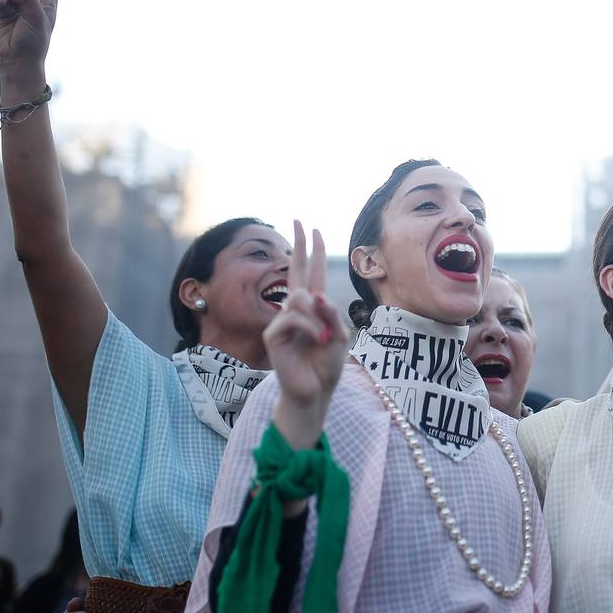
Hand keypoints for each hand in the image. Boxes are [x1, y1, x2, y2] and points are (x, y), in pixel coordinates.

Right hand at [264, 221, 348, 420]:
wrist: (315, 392)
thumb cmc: (326, 365)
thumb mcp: (339, 335)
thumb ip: (330, 313)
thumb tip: (315, 295)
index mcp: (312, 308)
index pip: (310, 273)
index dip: (311, 251)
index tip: (313, 229)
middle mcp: (294, 310)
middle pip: (295, 270)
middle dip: (298, 244)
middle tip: (299, 220)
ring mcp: (281, 321)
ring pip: (299, 298)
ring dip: (317, 315)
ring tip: (324, 337)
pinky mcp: (273, 335)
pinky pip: (293, 318)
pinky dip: (311, 328)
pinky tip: (317, 340)